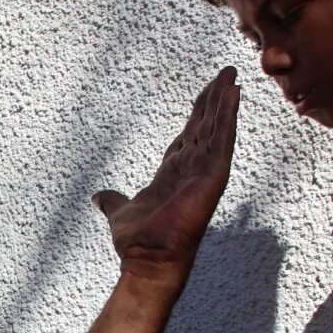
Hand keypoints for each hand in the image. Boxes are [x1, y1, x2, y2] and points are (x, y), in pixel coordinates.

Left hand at [93, 68, 239, 282]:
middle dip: (213, 100)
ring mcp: (205, 171)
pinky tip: (233, 92)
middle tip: (224, 74)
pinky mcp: (214, 174)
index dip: (196, 115)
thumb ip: (113, 201)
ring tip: (230, 75)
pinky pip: (223, 138)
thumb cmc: (138, 242)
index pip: (188, 137)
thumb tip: (99, 197)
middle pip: (205, 127)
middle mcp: (192, 169)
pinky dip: (228, 115)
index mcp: (173, 174)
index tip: (205, 95)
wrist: (149, 258)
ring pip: (216, 128)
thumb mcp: (120, 212)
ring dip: (224, 101)